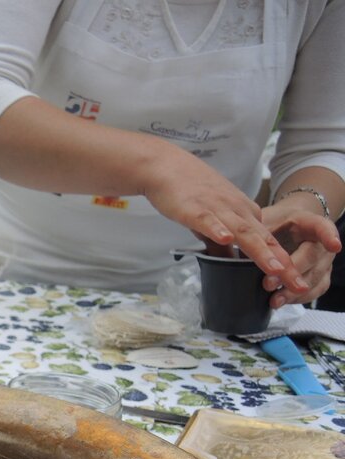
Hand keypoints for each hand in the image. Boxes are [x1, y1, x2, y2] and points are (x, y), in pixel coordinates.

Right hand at [139, 147, 303, 291]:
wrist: (167, 166)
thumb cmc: (190, 192)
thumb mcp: (213, 220)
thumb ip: (221, 245)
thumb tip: (231, 265)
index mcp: (244, 214)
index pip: (269, 242)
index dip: (284, 264)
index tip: (296, 284)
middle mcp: (237, 210)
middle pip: (263, 240)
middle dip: (282, 263)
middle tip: (297, 284)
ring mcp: (217, 208)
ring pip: (242, 231)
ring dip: (260, 250)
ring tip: (275, 269)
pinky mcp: (194, 207)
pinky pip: (208, 220)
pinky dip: (218, 229)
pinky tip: (225, 239)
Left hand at [259, 200, 342, 306]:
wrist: (286, 227)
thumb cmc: (273, 224)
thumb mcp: (263, 221)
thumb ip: (255, 231)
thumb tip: (231, 244)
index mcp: (308, 222)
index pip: (323, 226)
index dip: (329, 236)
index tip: (334, 246)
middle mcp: (321, 242)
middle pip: (313, 258)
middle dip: (292, 273)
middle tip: (268, 284)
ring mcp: (323, 260)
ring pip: (316, 277)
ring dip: (294, 292)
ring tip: (273, 301)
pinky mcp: (320, 275)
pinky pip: (316, 289)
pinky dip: (299, 298)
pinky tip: (281, 302)